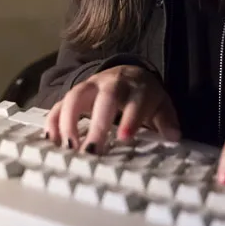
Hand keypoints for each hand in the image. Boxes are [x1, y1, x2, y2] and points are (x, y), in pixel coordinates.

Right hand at [44, 65, 180, 153]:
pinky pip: (59, 104)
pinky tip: (51, 140)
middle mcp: (111, 83)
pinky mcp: (74, 95)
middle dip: (96, 124)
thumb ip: (166, 121)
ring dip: (68, 121)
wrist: (128, 74)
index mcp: (136, 87)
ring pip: (75, 96)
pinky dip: (53, 121)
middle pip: (103, 98)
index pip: (134, 100)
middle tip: (92, 151)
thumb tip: (173, 136)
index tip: (124, 138)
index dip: (129, 118)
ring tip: (69, 148)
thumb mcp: (160, 105)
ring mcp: (89, 87)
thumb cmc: (143, 96)